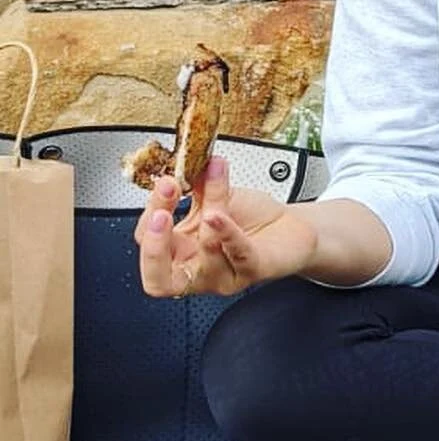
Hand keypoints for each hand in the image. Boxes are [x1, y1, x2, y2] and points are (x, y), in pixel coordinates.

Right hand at [133, 154, 319, 299]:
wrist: (290, 227)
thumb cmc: (249, 218)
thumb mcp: (213, 197)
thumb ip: (193, 184)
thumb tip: (181, 161)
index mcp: (179, 249)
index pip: (147, 241)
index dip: (149, 215)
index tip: (164, 184)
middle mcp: (196, 268)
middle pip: (157, 280)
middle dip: (153, 247)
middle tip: (160, 216)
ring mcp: (224, 274)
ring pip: (205, 252)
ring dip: (208, 210)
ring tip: (212, 183)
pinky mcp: (251, 270)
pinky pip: (237, 254)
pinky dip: (227, 232)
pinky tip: (219, 215)